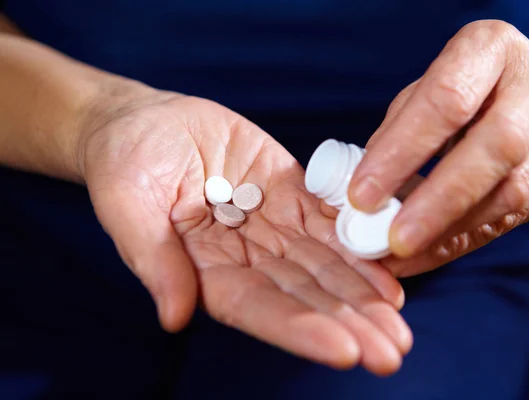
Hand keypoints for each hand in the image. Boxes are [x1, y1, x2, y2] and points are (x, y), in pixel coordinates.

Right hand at [80, 91, 411, 374]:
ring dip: (364, 292)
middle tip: (392, 350)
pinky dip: (359, 240)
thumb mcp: (127, 205)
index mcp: (206, 270)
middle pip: (303, 295)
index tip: (343, 350)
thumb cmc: (125, 164)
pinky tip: (390, 264)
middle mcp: (247, 257)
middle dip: (349, 322)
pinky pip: (330, 219)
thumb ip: (154, 259)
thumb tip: (174, 317)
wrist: (148, 123)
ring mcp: (273, 226)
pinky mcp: (292, 192)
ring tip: (400, 320)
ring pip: (324, 264)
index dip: (299, 328)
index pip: (257, 307)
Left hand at [346, 20, 528, 275]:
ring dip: (450, 230)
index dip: (402, 151)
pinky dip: (462, 240)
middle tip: (392, 239)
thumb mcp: (432, 84)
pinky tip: (426, 254)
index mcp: (490, 50)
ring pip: (509, 191)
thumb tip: (360, 186)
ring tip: (402, 254)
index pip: (446, 100)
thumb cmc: (470, 86)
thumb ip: (400, 127)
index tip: (361, 196)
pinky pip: (510, 217)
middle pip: (494, 147)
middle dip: (437, 201)